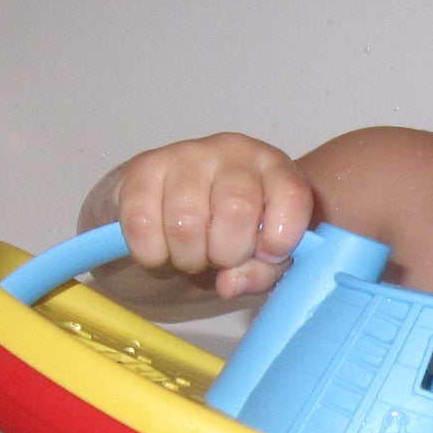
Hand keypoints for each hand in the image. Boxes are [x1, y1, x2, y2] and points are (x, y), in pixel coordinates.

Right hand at [101, 135, 312, 298]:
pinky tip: (159, 248)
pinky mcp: (141, 168)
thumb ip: (260, 273)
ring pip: (186, 221)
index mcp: (273, 167)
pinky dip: (151, 253)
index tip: (266, 256)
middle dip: (227, 253)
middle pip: (237, 209)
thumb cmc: (224, 238)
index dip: (281, 238)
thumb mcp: (257, 261)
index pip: (291, 195)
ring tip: (189, 253)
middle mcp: (233, 150)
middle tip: (217, 259)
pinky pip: (142, 224)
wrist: (168, 224)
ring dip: (187, 257)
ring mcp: (185, 154)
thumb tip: (230, 282)